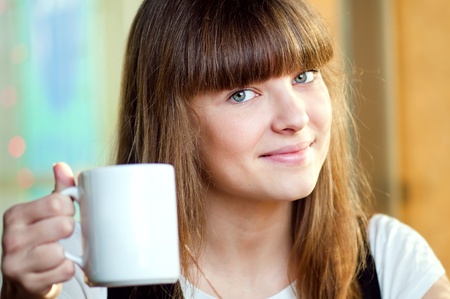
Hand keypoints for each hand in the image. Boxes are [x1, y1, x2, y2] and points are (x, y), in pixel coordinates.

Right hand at [1, 162, 75, 297]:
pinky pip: (64, 270)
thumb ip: (58, 190)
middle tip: (63, 235)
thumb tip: (60, 166)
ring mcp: (16, 263)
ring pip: (61, 251)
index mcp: (15, 215)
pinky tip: (58, 267)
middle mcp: (11, 238)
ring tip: (59, 253)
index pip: (57, 202)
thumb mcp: (45, 213)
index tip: (66, 214)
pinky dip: (68, 269)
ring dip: (67, 253)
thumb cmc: (40, 239)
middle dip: (70, 230)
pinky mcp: (28, 283)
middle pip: (63, 225)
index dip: (70, 208)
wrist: (26, 280)